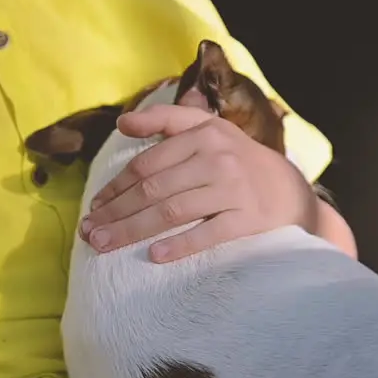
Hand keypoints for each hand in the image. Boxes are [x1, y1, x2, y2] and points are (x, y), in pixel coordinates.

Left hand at [79, 104, 317, 262]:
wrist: (289, 190)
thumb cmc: (237, 160)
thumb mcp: (208, 131)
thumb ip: (166, 122)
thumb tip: (122, 122)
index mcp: (203, 133)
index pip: (148, 162)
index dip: (116, 186)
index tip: (94, 206)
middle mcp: (218, 157)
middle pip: (154, 188)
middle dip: (116, 212)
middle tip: (89, 232)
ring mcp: (234, 189)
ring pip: (173, 211)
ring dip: (133, 230)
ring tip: (104, 245)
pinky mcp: (248, 219)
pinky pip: (208, 233)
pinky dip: (180, 245)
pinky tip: (154, 255)